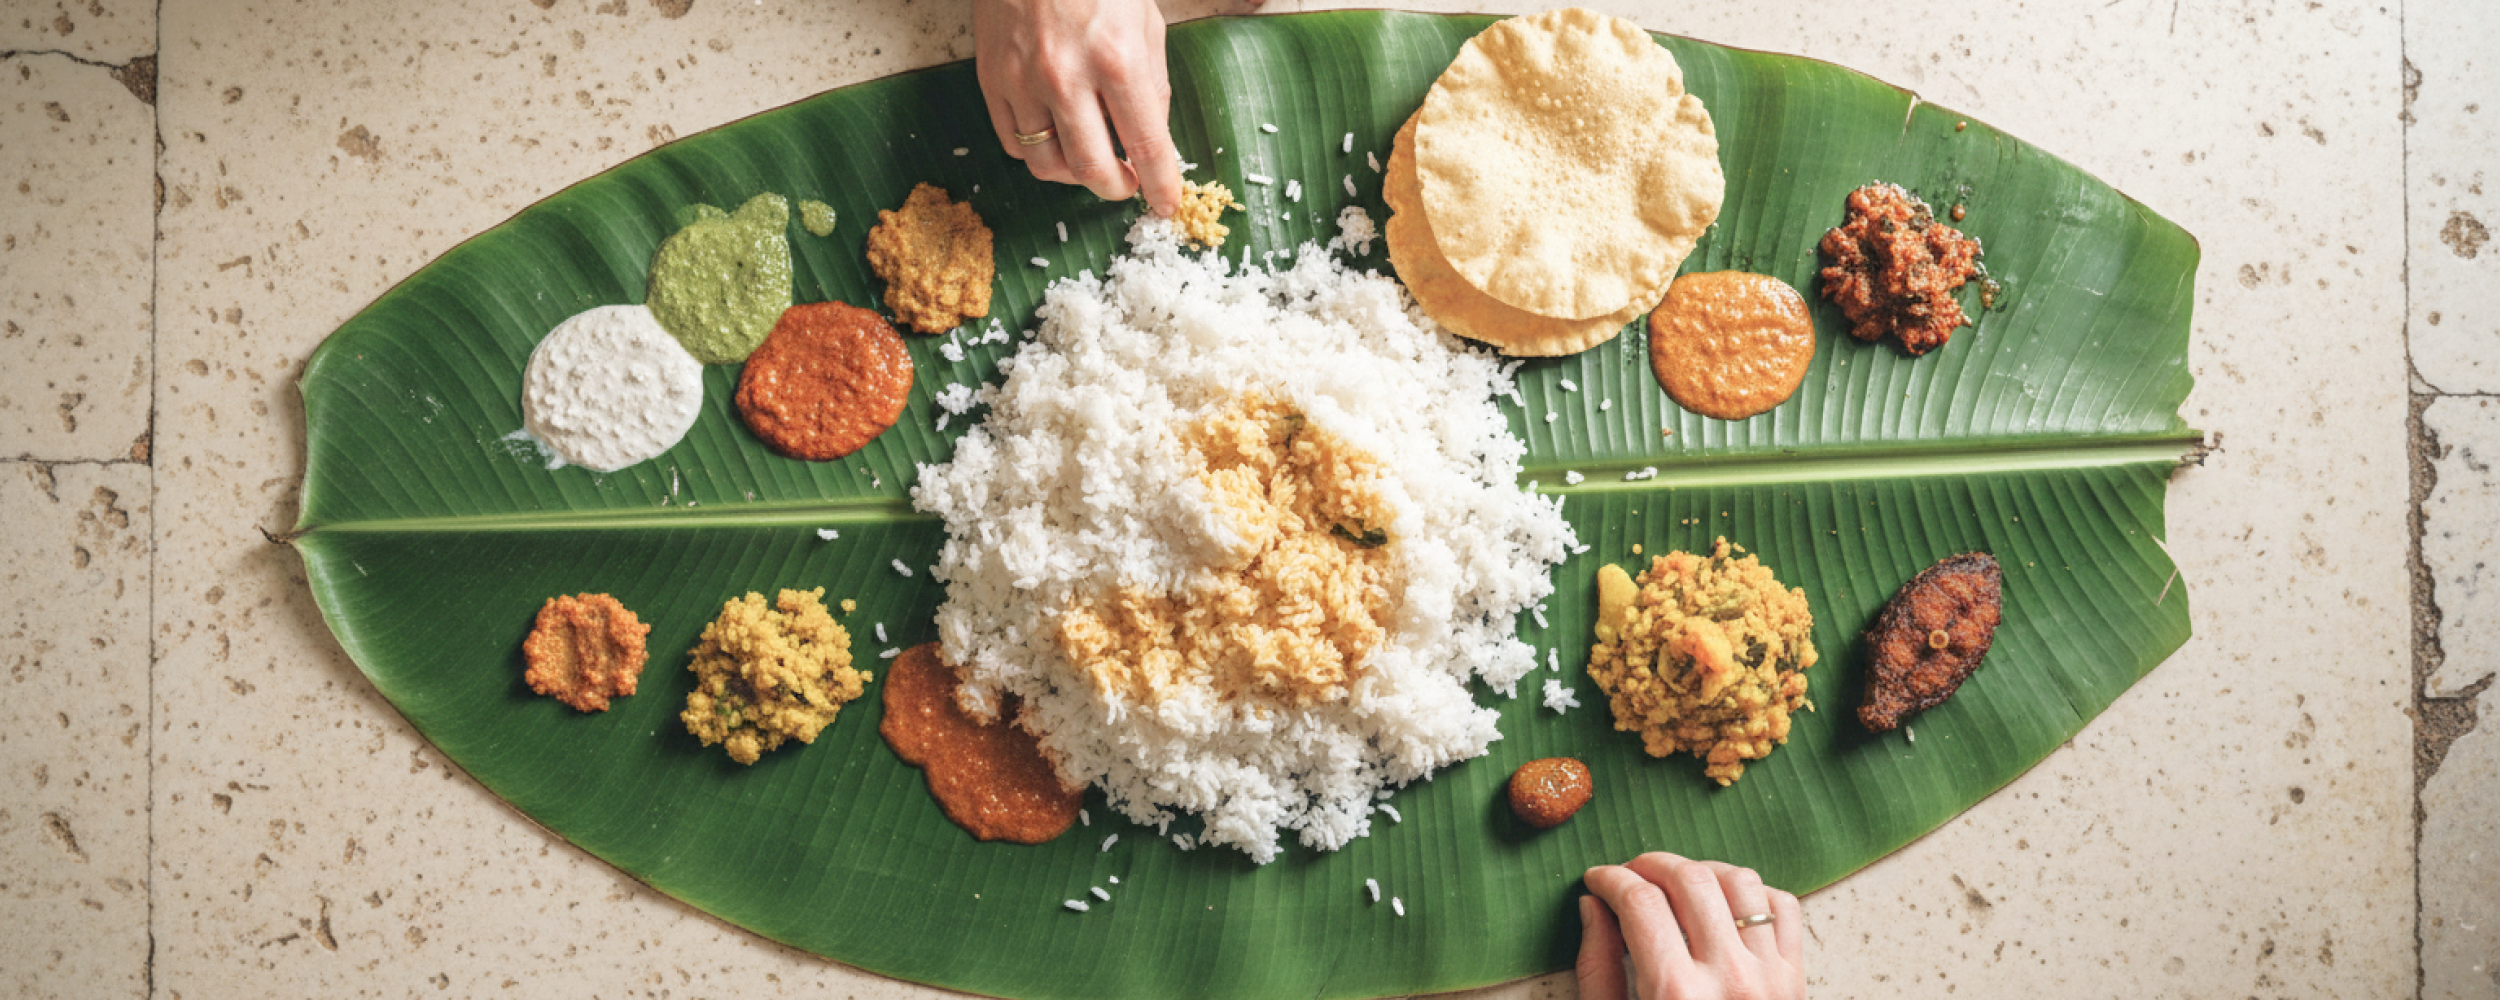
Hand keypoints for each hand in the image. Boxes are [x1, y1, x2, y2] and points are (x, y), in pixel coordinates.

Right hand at [972, 0, 1183, 215]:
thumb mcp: (1145, 24)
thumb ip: (1153, 85)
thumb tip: (1153, 140)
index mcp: (1117, 60)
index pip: (1146, 145)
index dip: (1161, 185)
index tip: (1167, 204)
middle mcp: (1066, 77)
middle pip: (1093, 170)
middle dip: (1116, 188)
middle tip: (1126, 183)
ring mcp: (1022, 82)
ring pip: (1048, 166)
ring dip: (1076, 176)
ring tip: (1091, 159)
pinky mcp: (990, 81)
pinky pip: (1014, 144)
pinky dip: (1039, 154)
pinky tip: (1056, 137)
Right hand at [1578, 853, 1804, 999]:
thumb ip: (1598, 967)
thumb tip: (1593, 905)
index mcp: (1675, 995)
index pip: (1639, 902)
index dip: (1610, 879)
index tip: (1597, 880)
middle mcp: (1728, 979)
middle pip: (1689, 880)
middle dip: (1650, 864)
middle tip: (1630, 874)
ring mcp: (1770, 978)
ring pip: (1740, 882)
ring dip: (1702, 869)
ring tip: (1676, 882)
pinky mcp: (1796, 981)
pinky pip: (1784, 907)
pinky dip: (1753, 891)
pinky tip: (1723, 903)